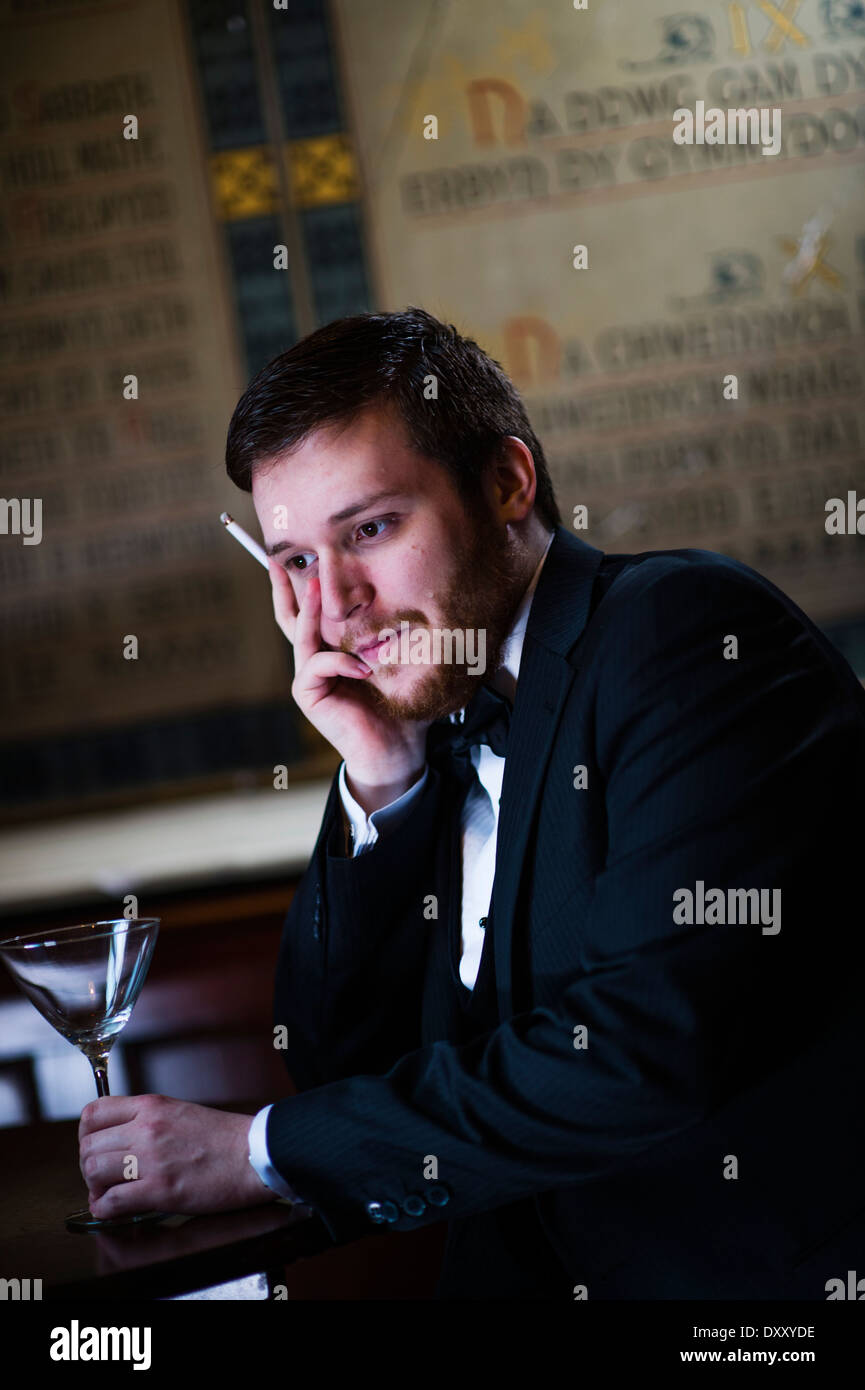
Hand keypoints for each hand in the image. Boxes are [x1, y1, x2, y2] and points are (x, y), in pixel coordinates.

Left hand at [78, 1094, 278, 1218]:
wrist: (254, 1154)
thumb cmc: (224, 1138)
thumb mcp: (180, 1112)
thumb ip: (148, 1120)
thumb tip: (120, 1138)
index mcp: (152, 1106)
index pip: (93, 1113)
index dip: (86, 1135)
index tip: (94, 1147)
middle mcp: (146, 1128)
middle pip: (89, 1146)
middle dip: (89, 1165)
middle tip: (102, 1177)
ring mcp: (152, 1159)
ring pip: (94, 1171)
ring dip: (95, 1186)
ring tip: (108, 1192)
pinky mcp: (160, 1189)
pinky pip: (111, 1201)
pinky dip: (104, 1209)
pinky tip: (114, 1208)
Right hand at [269, 560, 431, 795]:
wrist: (396, 750)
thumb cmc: (400, 707)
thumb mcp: (399, 663)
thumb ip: (393, 638)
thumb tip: (416, 600)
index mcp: (333, 653)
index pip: (312, 616)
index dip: (303, 588)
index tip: (301, 559)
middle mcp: (316, 663)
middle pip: (290, 619)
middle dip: (284, 588)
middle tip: (277, 560)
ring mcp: (311, 679)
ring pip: (302, 637)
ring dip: (312, 611)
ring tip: (320, 587)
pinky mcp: (309, 695)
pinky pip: (317, 666)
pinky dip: (339, 662)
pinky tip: (363, 669)